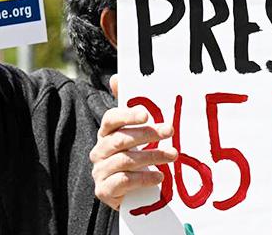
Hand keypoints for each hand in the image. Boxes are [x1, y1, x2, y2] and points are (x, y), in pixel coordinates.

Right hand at [90, 75, 177, 210]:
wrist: (127, 194)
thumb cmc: (132, 157)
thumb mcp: (133, 133)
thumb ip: (128, 108)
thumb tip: (116, 77)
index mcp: (105, 134)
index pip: (110, 119)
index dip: (127, 115)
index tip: (146, 114)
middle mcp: (99, 151)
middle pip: (121, 139)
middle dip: (147, 134)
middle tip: (170, 130)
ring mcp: (100, 172)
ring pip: (125, 160)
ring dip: (151, 157)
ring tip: (172, 155)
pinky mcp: (104, 191)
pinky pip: (123, 182)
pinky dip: (143, 179)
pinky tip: (159, 177)